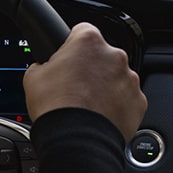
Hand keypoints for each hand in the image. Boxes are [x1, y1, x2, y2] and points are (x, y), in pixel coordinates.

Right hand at [23, 23, 146, 140]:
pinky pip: (127, 99)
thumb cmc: (56, 108)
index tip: (68, 58)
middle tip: (75, 87)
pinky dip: (118, 106)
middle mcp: (114, 56)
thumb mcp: (34, 77)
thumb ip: (44, 64)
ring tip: (88, 106)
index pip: (82, 31)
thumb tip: (45, 68)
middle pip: (102, 56)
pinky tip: (101, 116)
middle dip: (91, 69)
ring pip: (116, 78)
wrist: (77, 141)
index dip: (72, 46)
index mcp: (88, 42)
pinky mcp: (139, 102)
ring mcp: (130, 79)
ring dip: (105, 87)